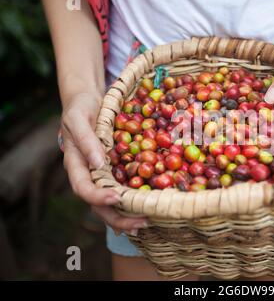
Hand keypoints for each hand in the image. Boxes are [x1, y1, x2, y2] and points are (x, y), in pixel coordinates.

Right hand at [62, 92, 147, 234]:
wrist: (87, 101)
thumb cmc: (80, 108)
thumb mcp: (79, 118)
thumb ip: (86, 140)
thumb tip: (98, 163)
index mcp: (75, 164)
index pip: (83, 188)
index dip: (97, 196)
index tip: (115, 198)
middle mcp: (87, 175)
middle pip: (98, 205)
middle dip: (118, 218)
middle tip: (141, 223)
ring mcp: (100, 175)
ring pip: (110, 204)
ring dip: (126, 217)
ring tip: (146, 223)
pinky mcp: (113, 171)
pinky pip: (122, 191)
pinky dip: (132, 204)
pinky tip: (146, 212)